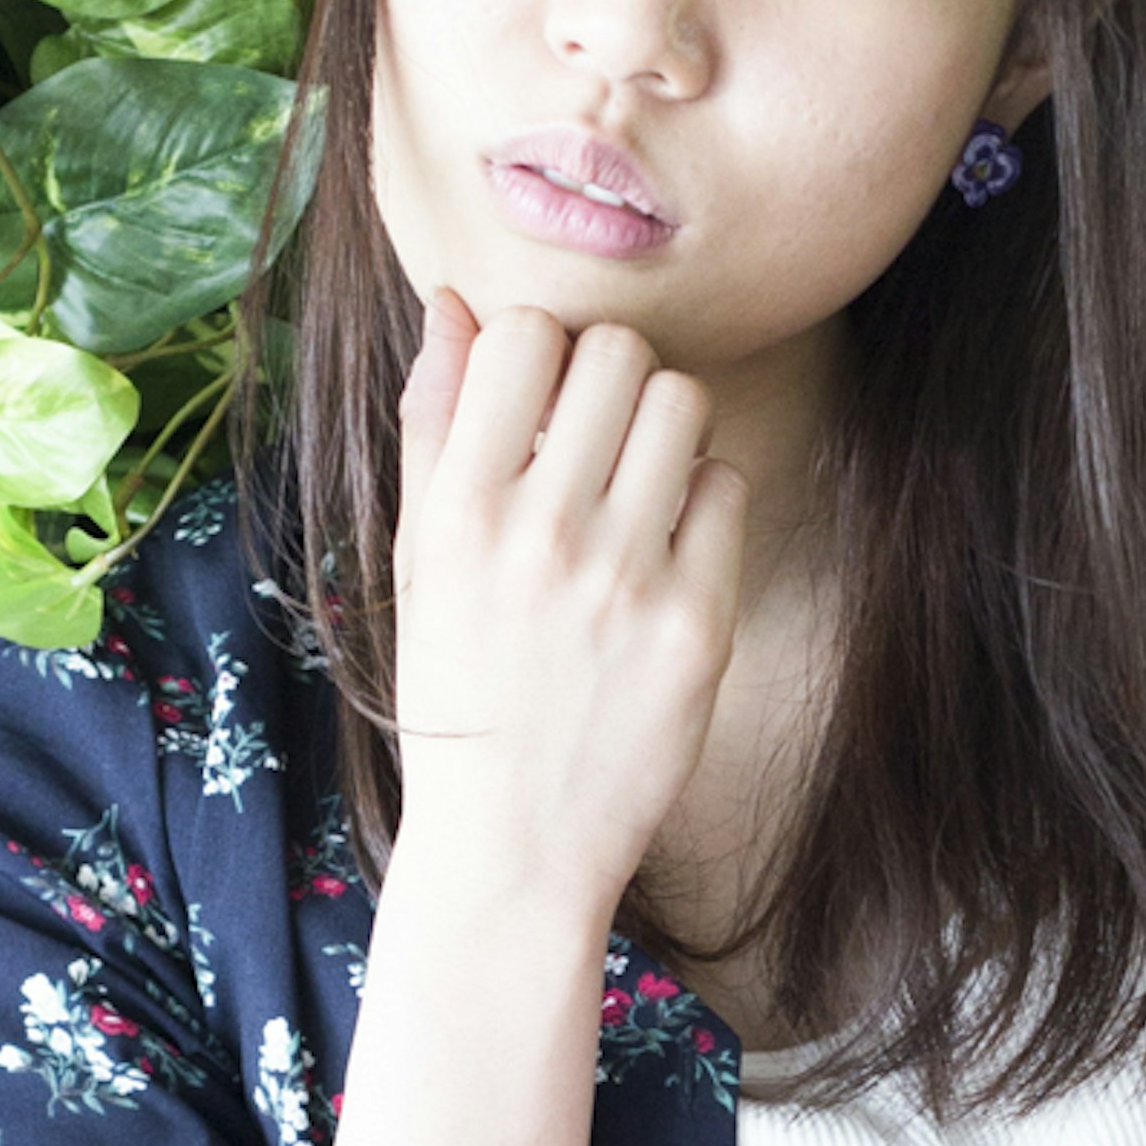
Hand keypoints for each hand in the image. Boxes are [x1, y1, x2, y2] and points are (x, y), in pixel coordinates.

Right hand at [384, 294, 749, 930]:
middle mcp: (541, 533)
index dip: (540, 349)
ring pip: (686, 404)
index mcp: (459, 508)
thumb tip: (454, 300)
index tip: (538, 398)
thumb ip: (434, 421)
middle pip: (619, 353)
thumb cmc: (457, 688)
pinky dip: (704, 502)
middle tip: (596, 439)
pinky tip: (669, 546)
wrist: (511, 845)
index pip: (524, 332)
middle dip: (611, 379)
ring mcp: (624, 579)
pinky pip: (728, 487)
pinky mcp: (696, 624)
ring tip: (638, 483)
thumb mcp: (416, 557)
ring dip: (666, 427)